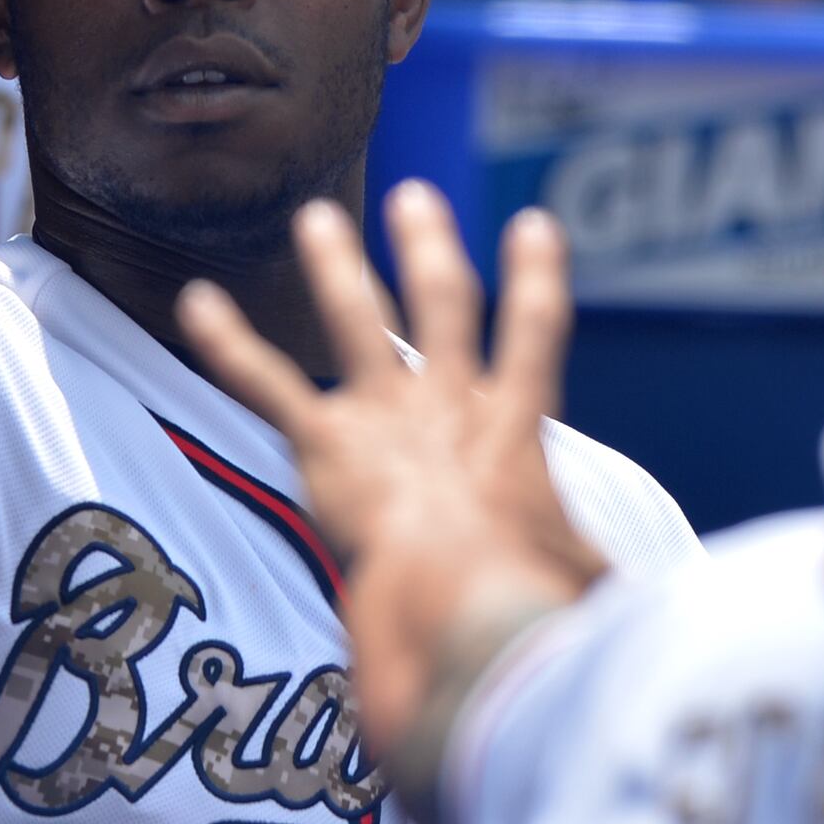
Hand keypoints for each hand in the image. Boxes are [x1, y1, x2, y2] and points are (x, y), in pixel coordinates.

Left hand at [179, 185, 603, 773]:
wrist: (465, 599)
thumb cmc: (534, 604)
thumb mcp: (588, 590)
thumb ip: (596, 590)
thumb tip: (629, 623)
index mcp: (515, 435)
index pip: (534, 339)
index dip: (534, 280)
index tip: (532, 226)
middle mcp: (451, 405)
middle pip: (442, 305)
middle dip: (427, 249)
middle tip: (413, 200)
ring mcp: (387, 415)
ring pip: (359, 318)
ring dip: (336, 265)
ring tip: (316, 219)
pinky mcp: (328, 441)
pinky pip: (269, 382)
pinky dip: (229, 342)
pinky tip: (194, 303)